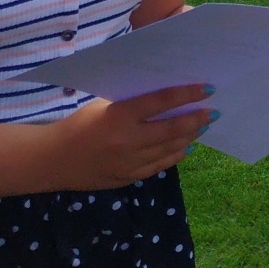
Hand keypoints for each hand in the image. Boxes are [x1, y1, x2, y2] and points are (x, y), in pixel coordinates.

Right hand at [52, 82, 213, 189]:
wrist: (54, 160)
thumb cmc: (79, 124)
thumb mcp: (103, 106)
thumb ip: (132, 103)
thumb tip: (165, 96)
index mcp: (119, 116)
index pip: (161, 102)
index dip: (187, 94)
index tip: (208, 89)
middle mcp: (127, 141)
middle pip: (171, 129)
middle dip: (196, 119)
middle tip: (213, 112)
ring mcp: (129, 163)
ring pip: (169, 149)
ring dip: (189, 136)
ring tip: (203, 126)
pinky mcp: (129, 178)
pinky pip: (159, 166)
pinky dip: (175, 154)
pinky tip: (185, 146)